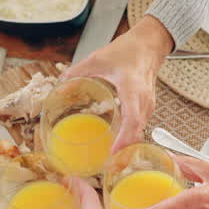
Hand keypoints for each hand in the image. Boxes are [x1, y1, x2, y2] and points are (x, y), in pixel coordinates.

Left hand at [62, 16, 172, 152]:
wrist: (149, 44)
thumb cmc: (129, 50)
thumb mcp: (98, 58)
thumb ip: (77, 71)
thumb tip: (59, 84)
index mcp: (132, 88)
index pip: (133, 119)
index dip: (124, 138)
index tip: (113, 151)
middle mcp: (144, 100)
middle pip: (137, 130)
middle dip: (124, 149)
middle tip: (108, 164)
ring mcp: (149, 104)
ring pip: (140, 130)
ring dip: (128, 145)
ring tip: (112, 158)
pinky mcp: (148, 107)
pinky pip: (140, 126)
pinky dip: (131, 136)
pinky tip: (119, 142)